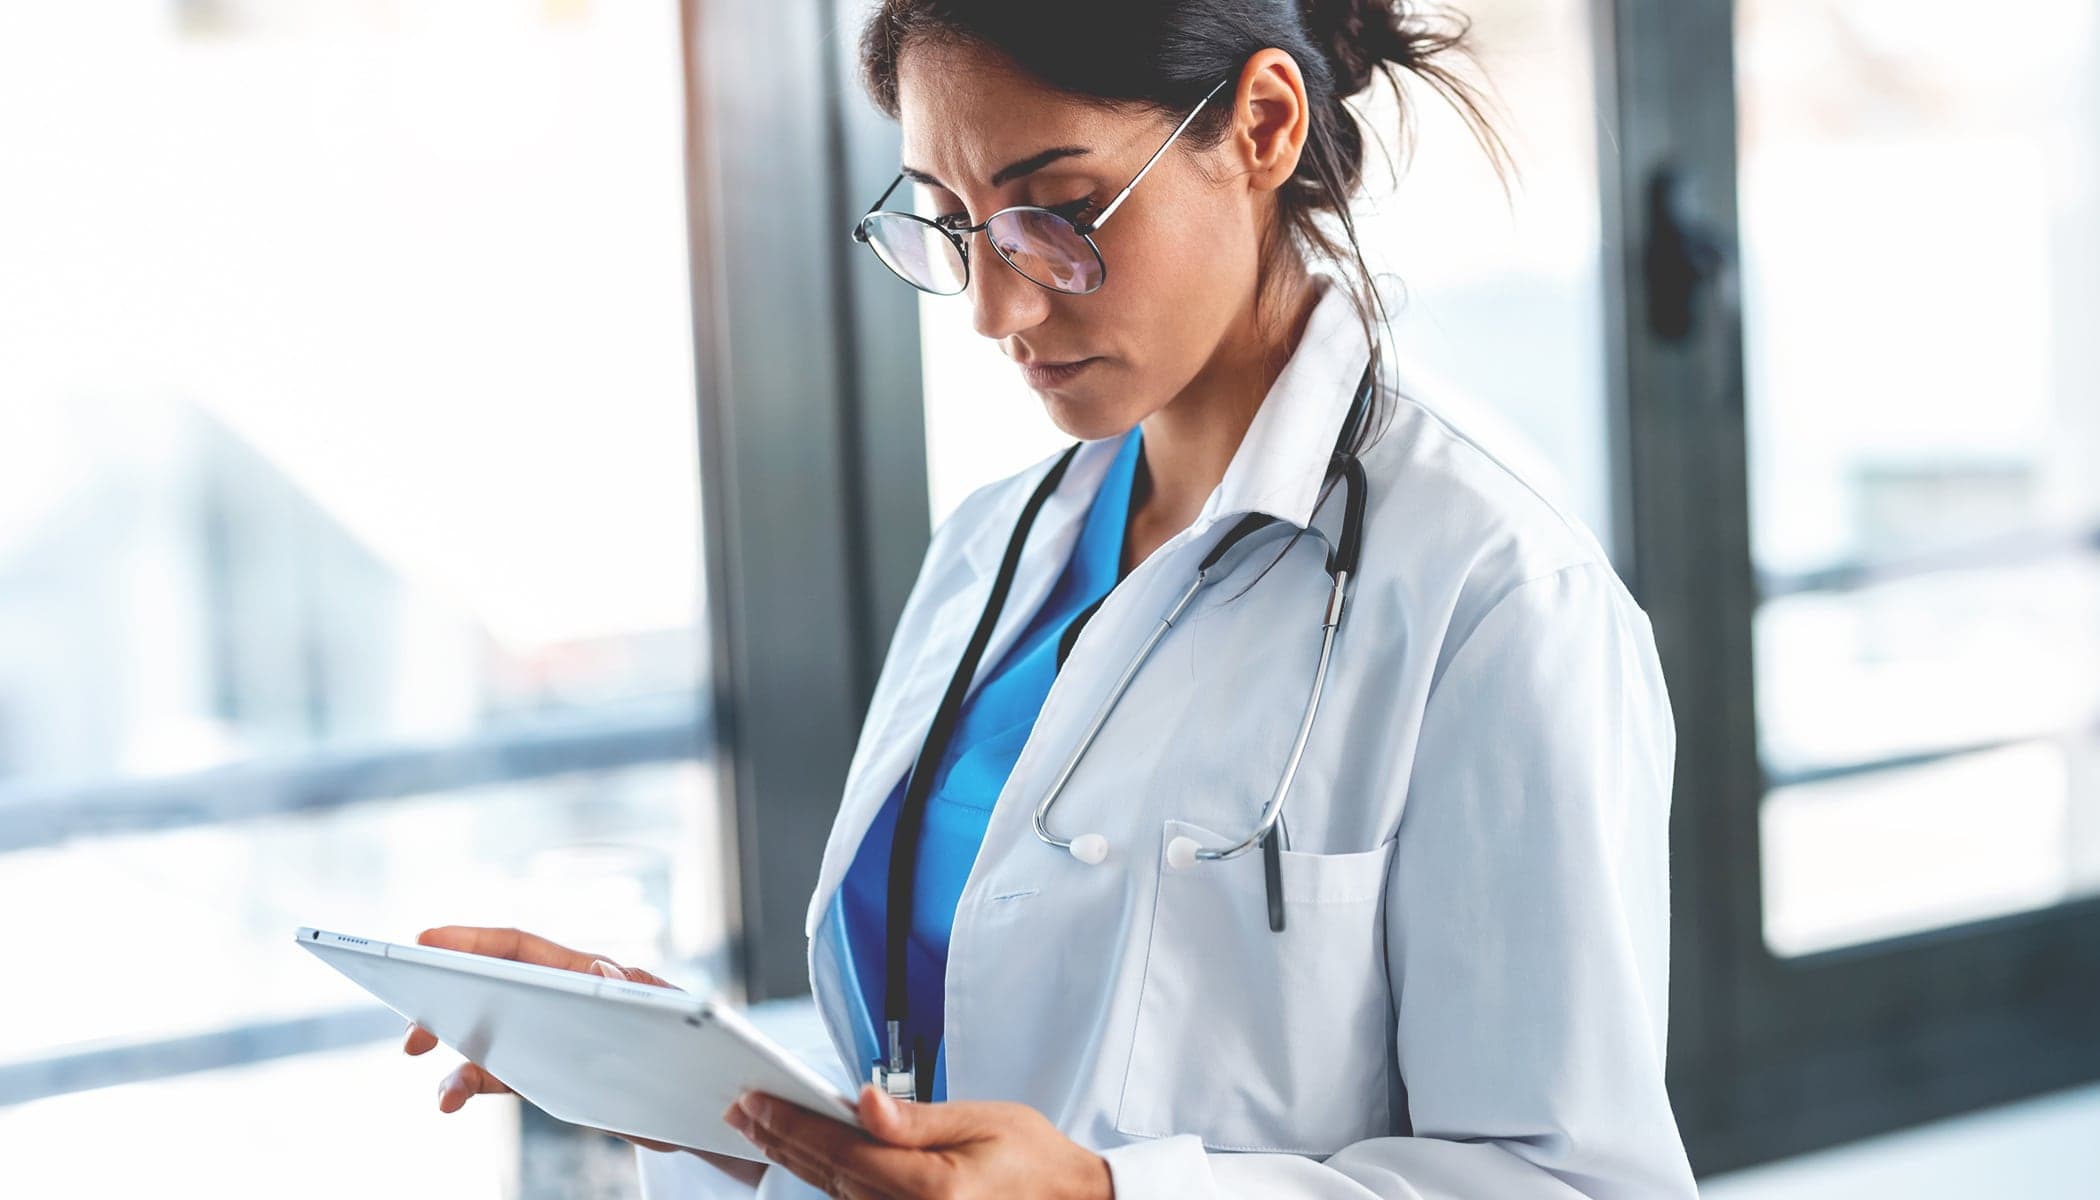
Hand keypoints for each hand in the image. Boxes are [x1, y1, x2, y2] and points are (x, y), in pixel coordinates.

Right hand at [403, 925, 766, 1187]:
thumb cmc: (696, 1047)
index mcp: (590, 975)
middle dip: (444, 993)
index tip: (424, 939)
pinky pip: (495, 1075)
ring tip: (421, 1062)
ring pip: (485, 1032)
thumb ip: (639, 995)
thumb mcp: (674, 1020)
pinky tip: (446, 1100)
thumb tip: (602, 969)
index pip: (522, 948)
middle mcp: (560, 999)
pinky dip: (464, 1083)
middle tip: (409, 1017)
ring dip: (447, 1045)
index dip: (473, 941)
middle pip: (490, 985)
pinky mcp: (545, 1076)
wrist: (708, 1104)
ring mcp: (548, 1036)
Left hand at [723, 1083, 1113, 1199]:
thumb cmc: (1034, 1160)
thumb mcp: (980, 1121)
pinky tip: (804, 1160)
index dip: (792, 1124)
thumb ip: (913, 1119)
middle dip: (780, 1140)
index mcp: (931, 1190)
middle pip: (828, 1177)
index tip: (754, 1101)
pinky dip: (826, 1181)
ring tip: (761, 1130)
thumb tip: (860, 1104)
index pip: (842, 1152)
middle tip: (741, 1111)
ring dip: (795, 1161)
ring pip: (835, 1196)